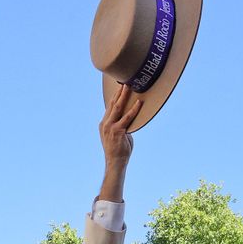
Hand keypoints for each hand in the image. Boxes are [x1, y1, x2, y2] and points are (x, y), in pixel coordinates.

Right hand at [98, 83, 140, 201]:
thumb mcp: (118, 135)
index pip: (109, 107)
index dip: (114, 96)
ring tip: (129, 86)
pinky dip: (134, 110)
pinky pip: (127, 118)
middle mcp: (105, 123)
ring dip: (124, 96)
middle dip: (118, 92)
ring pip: (118, 107)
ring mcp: (110, 126)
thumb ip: (123, 125)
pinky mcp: (117, 131)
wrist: (115, 162)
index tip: (119, 87)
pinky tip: (139, 103)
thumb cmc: (119, 150)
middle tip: (124, 81)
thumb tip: (131, 120)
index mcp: (104, 123)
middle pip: (112, 103)